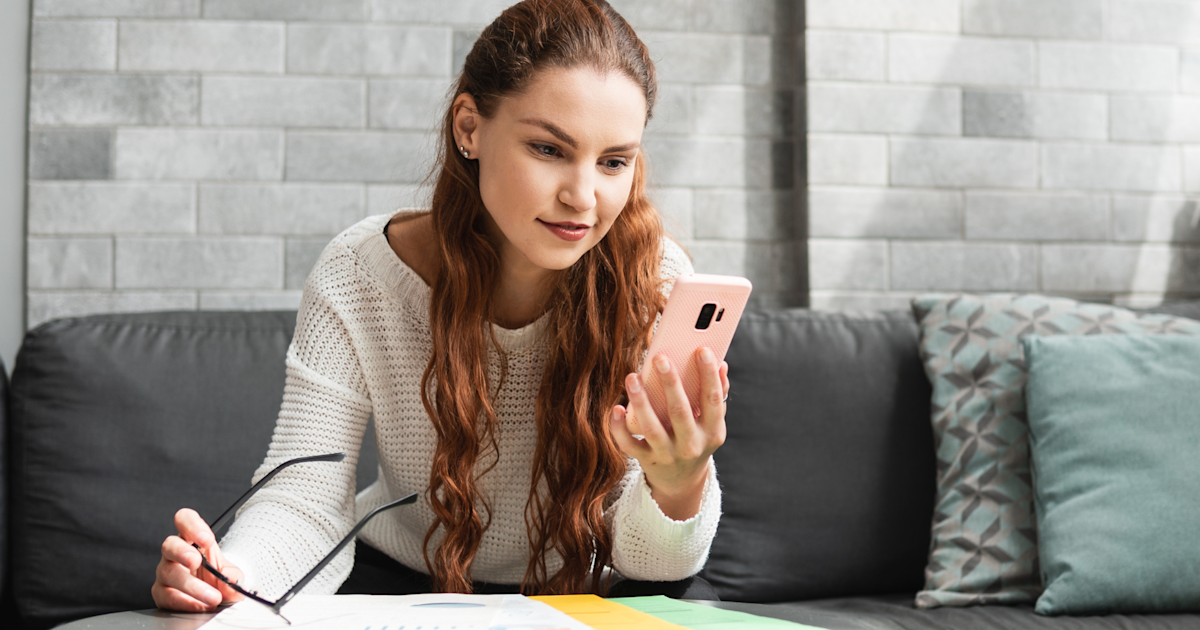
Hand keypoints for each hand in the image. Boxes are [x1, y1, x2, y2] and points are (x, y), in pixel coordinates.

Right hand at [152, 508, 244, 610]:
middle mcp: (174, 553)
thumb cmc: (216, 575)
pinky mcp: (161, 592)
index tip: (207, 539)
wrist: (213, 594)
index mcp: (191, 537)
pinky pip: (167, 596)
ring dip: (190, 585)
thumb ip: (233, 576)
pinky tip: (199, 605)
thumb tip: (234, 582)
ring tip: (211, 596)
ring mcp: (165, 572)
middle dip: (183, 552)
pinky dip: (185, 602)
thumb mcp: (229, 572)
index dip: (192, 525)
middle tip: (197, 561)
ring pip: (168, 573)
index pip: (184, 519)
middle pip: (170, 545)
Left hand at [610, 347, 729, 520]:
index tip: (702, 350)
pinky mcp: (647, 461)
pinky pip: (630, 445)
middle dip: (671, 384)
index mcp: (712, 432)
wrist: (682, 481)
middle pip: (680, 412)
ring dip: (641, 401)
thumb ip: (717, 395)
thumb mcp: (711, 424)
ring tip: (632, 377)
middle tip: (660, 358)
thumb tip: (722, 364)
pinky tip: (616, 408)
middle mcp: (691, 445)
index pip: (713, 400)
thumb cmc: (696, 440)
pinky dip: (619, 428)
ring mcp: (668, 455)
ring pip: (652, 428)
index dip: (709, 375)